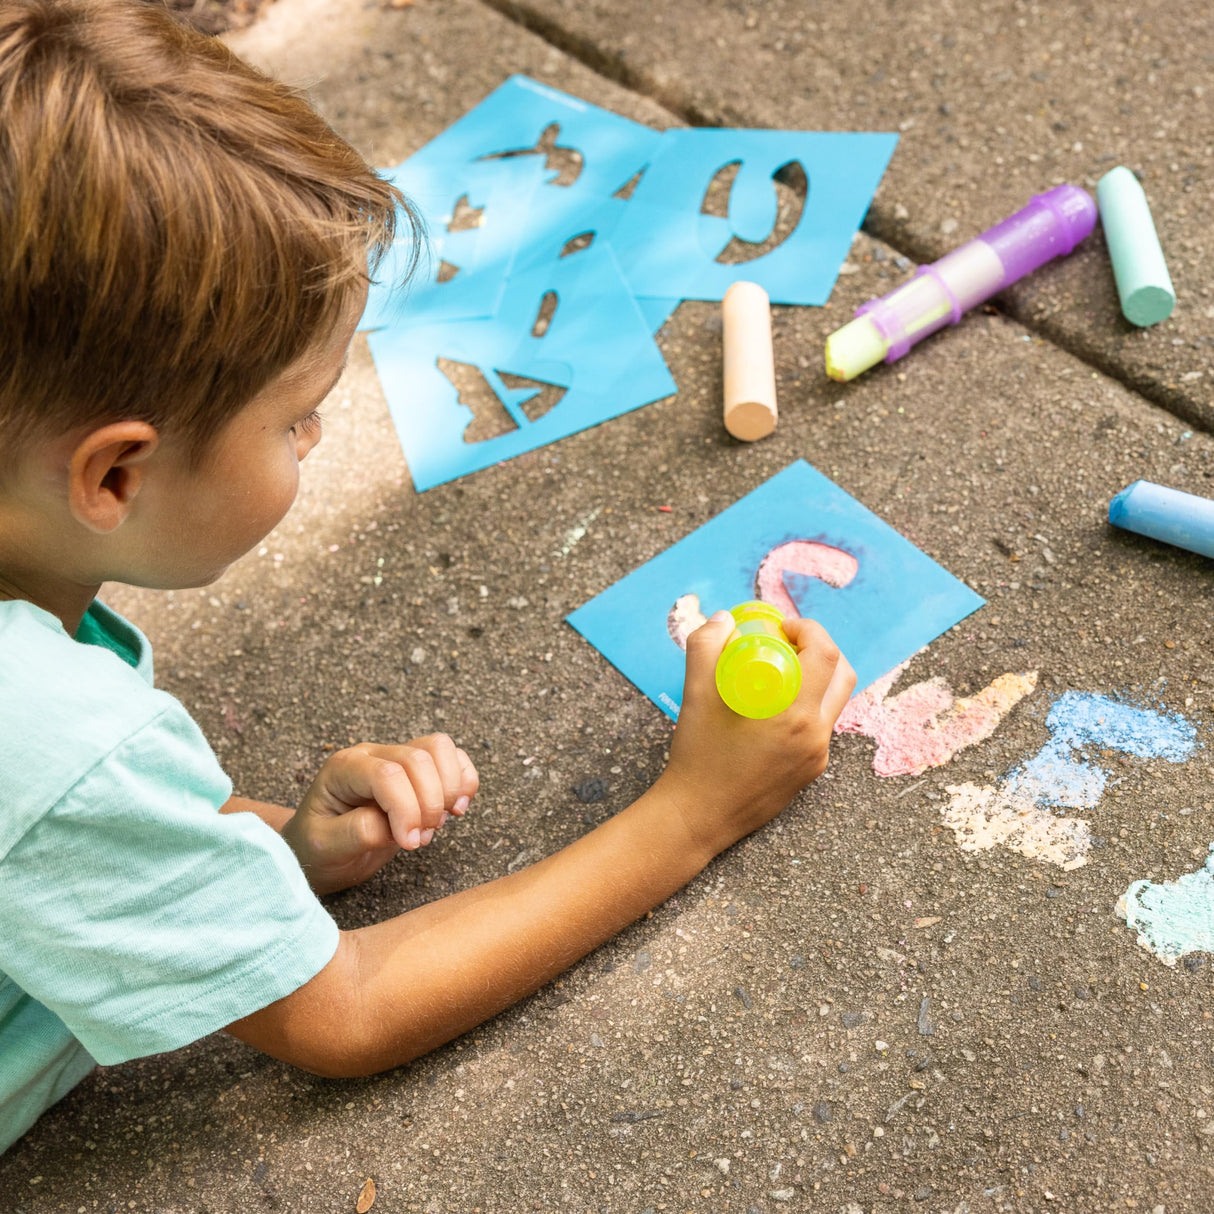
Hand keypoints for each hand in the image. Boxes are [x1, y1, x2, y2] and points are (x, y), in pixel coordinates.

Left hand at [284, 735, 478, 894]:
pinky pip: (453, 758)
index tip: (410, 843)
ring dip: (449, 789)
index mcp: (344, 768)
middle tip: (419, 840)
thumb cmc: (317, 848)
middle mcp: (372, 755)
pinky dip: (464, 782)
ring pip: (440, 748)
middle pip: (418, 759)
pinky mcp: (418, 770)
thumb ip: (356, 832)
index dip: (406, 809)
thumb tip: (394, 824)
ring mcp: (396, 757)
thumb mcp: (324, 847)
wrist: (319, 851)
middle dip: (429, 804)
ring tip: (435, 824)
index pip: (387, 774)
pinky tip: (456, 809)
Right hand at [657, 611, 854, 857]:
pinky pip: (819, 727)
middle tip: (788, 643)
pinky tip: (773, 707)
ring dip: (815, 677)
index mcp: (794, 714)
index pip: (825, 655)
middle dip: (822, 649)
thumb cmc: (697, 755)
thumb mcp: (695, 695)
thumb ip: (706, 647)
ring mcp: (817, 756)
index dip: (810, 630)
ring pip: (832, 702)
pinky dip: (805, 706)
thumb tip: (724, 619)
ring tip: (779, 672)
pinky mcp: (811, 771)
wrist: (699, 815)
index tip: (782, 628)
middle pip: (843, 675)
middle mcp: (816, 735)